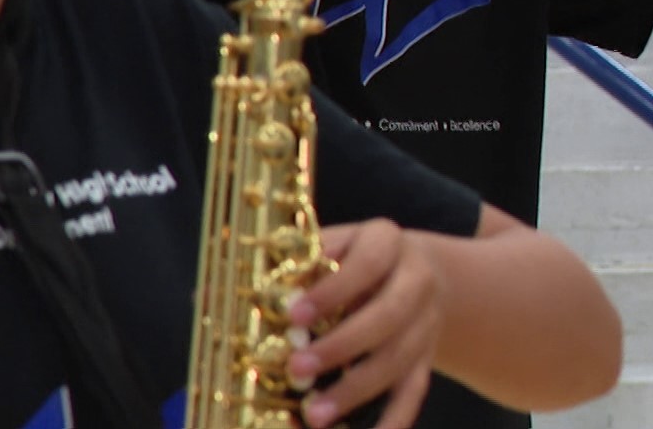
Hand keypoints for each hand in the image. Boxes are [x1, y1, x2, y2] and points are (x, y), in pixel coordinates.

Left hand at [286, 219, 443, 427]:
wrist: (416, 270)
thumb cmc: (354, 258)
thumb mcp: (331, 245)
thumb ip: (293, 266)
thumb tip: (226, 293)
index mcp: (387, 241)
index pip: (367, 263)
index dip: (333, 290)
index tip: (295, 314)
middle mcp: (416, 281)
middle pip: (388, 316)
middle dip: (341, 346)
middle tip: (297, 368)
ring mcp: (426, 324)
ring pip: (399, 360)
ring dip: (357, 390)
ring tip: (316, 414)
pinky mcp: (426, 360)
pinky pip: (413, 393)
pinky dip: (392, 420)